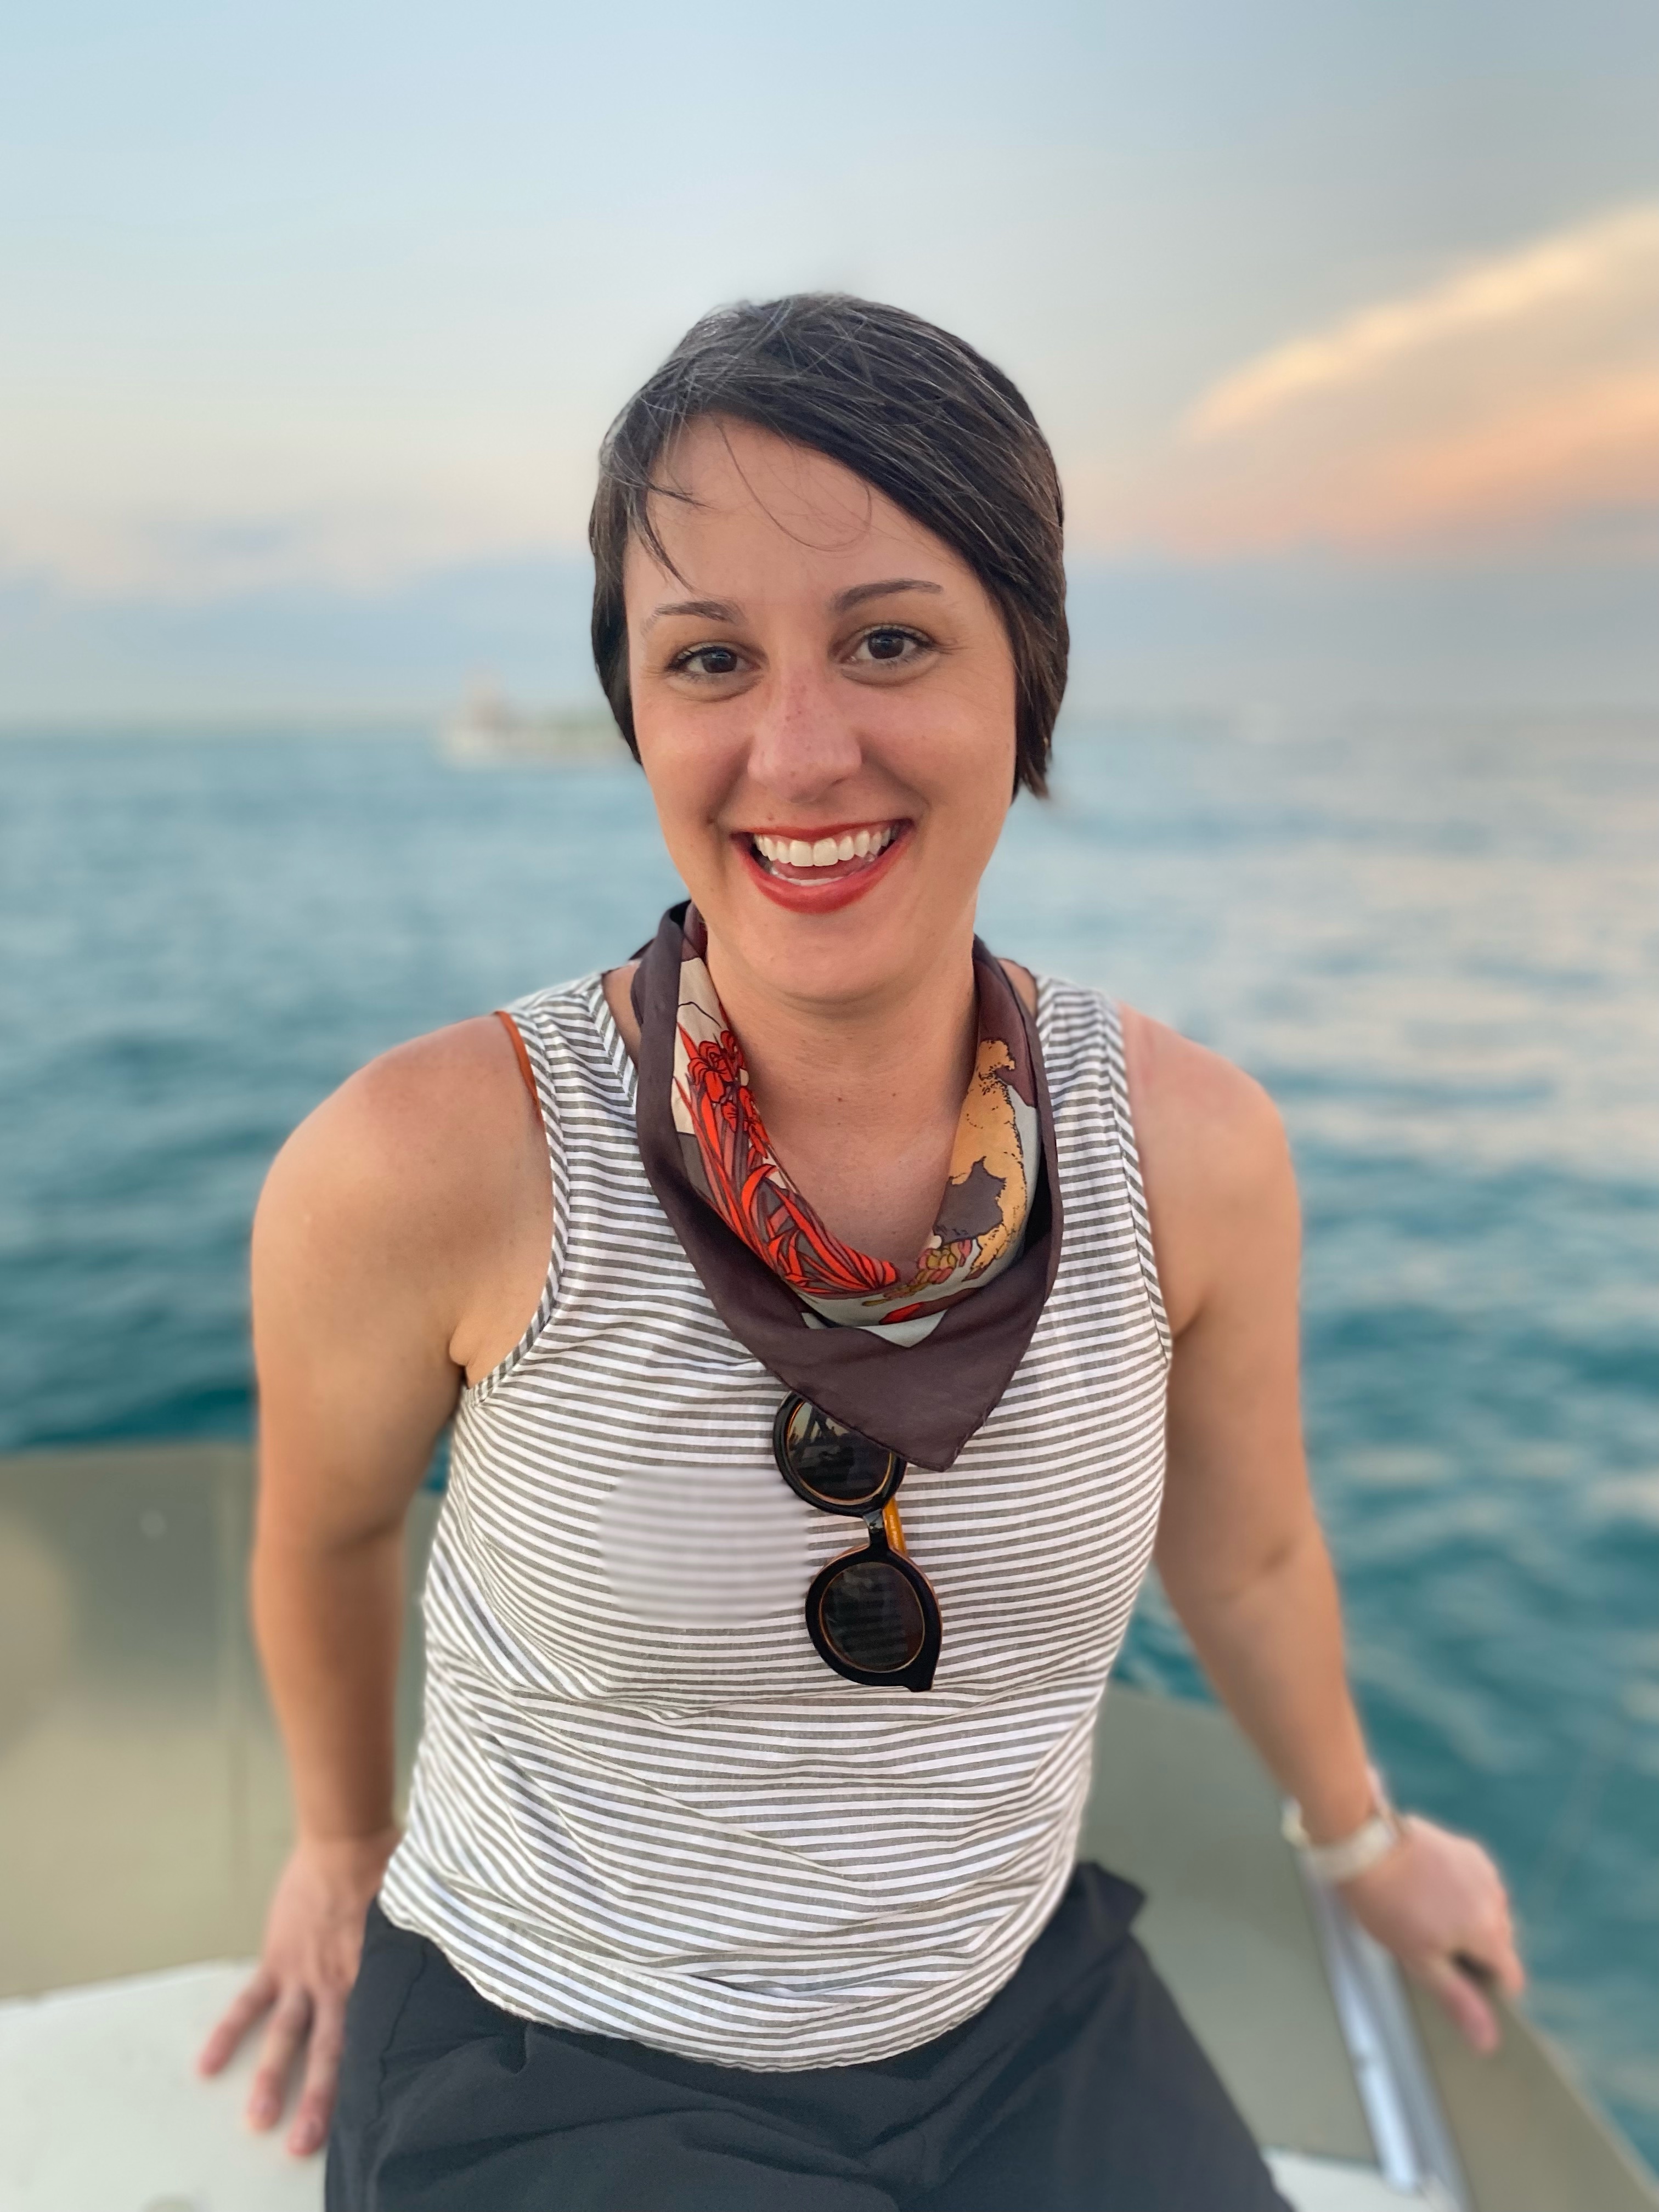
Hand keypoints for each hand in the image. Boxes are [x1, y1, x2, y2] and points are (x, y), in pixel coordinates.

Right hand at [196, 1826, 398, 2155]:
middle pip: (328, 2051)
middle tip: (304, 2144)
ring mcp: (304, 1975)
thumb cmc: (390, 1865)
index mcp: (375, 1975)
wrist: (348, 1835)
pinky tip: (207, 2064)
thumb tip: (449, 1958)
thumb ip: (420, 1943)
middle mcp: (339, 1984)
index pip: (375, 2034)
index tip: (374, 2112)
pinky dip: (228, 2032)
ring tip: (258, 2120)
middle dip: (317, 2099)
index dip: (373, 2073)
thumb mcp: (415, 1911)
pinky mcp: (277, 1958)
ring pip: (286, 2037)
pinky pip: (247, 2002)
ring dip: (270, 2078)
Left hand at [1339, 1813, 1523, 2053]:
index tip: (1457, 1978)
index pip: (1511, 1977)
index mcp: (1489, 1932)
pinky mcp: (1468, 1850)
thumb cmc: (1389, 1905)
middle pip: (1500, 1943)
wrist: (1366, 1844)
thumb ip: (1458, 2000)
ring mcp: (1484, 1871)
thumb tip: (1488, 2042)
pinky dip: (1462, 1890)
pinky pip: (1477, 1882)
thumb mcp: (1420, 1961)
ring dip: (1469, 1918)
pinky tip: (1429, 1886)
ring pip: (1488, 1911)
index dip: (1487, 1986)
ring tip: (1427, 1911)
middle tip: (1432, 1942)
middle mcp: (1496, 1900)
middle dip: (1475, 1950)